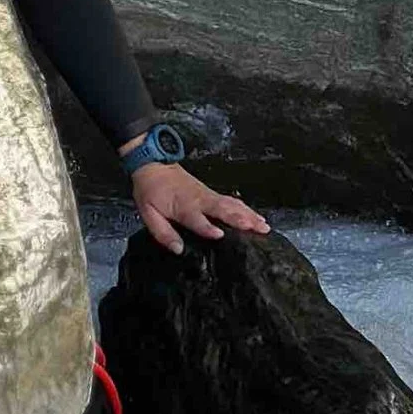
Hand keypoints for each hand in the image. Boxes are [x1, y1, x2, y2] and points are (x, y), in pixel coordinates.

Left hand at [130, 160, 270, 254]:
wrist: (153, 164)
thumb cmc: (151, 190)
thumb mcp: (148, 213)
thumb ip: (163, 233)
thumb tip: (178, 250)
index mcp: (183, 206)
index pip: (197, 219)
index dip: (207, 227)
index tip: (220, 235)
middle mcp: (200, 200)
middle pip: (223, 210)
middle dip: (241, 219)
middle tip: (258, 229)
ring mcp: (208, 195)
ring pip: (233, 205)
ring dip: (249, 215)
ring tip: (264, 226)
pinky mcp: (212, 193)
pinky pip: (232, 201)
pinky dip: (246, 209)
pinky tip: (256, 216)